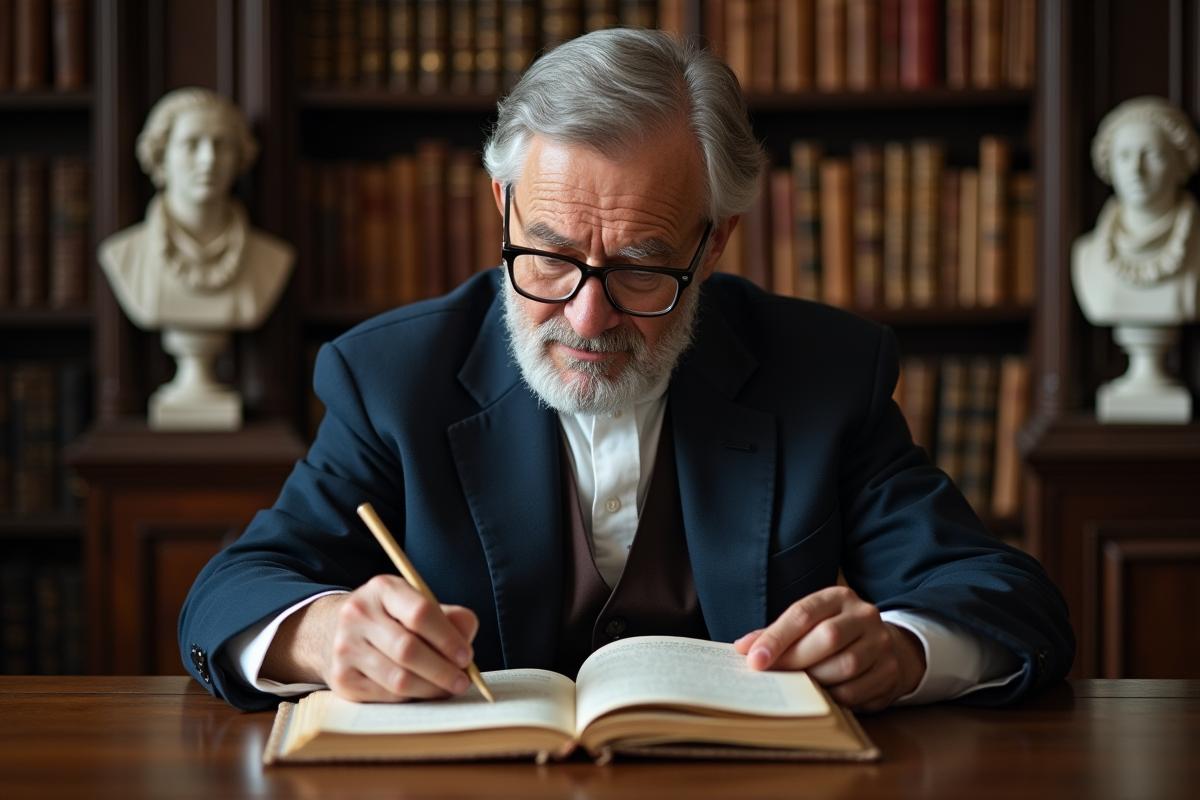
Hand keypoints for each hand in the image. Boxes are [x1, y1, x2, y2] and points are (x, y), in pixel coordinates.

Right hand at [262, 575, 478, 701]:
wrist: (333, 631)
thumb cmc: (389, 618)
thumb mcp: (415, 603)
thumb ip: (447, 616)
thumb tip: (466, 635)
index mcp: (382, 589)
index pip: (420, 612)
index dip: (447, 638)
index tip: (466, 656)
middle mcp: (358, 615)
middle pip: (408, 649)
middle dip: (442, 670)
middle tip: (462, 680)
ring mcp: (345, 648)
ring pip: (398, 678)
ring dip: (430, 689)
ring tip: (447, 688)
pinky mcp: (342, 678)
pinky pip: (386, 696)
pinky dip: (411, 697)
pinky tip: (423, 691)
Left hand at [732, 586, 925, 711]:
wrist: (886, 646)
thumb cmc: (835, 634)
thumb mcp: (809, 623)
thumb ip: (777, 633)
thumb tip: (743, 647)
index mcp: (839, 597)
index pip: (804, 613)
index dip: (776, 638)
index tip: (753, 659)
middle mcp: (864, 616)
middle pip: (826, 638)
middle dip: (793, 660)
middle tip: (771, 675)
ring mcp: (882, 644)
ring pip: (843, 666)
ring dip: (813, 680)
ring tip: (796, 685)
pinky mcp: (890, 673)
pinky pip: (855, 691)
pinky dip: (831, 698)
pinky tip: (820, 695)